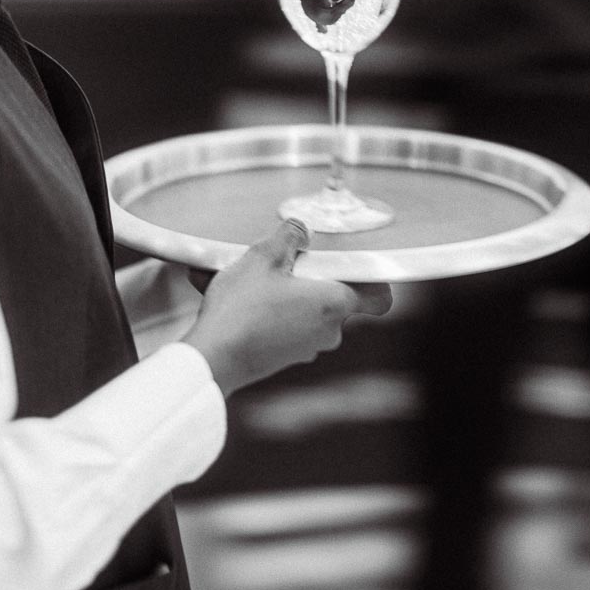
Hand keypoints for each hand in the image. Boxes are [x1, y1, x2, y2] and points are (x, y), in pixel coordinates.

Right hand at [182, 219, 391, 396]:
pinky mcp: (283, 357)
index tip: (351, 265)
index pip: (379, 298)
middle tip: (282, 263)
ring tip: (245, 276)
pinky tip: (231, 295)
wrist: (210, 360)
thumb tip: (301, 230)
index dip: (373, 280)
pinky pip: (283, 325)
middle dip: (310, 278)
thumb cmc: (241, 311)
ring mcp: (306, 348)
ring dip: (282, 292)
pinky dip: (265, 310)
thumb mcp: (262, 257)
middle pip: (335, 298)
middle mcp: (328, 332)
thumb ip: (289, 236)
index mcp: (333, 305)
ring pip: (304, 310)